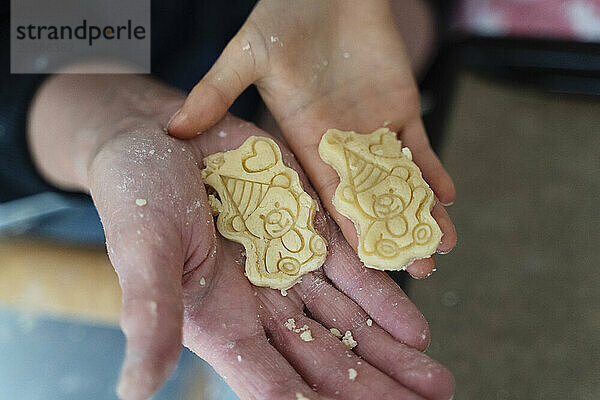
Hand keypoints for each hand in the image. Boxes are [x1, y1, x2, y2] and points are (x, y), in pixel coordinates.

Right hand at [90, 113, 453, 399]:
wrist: (162, 138)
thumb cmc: (137, 193)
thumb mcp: (142, 250)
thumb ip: (151, 315)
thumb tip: (135, 392)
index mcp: (220, 321)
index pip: (272, 382)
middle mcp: (261, 306)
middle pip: (325, 362)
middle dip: (374, 392)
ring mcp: (290, 269)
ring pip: (350, 324)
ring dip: (393, 356)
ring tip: (436, 386)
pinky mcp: (310, 231)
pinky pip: (355, 273)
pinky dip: (387, 301)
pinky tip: (419, 330)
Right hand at [167, 0, 456, 277]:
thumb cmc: (284, 16)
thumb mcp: (246, 54)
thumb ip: (216, 91)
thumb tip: (171, 128)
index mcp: (301, 142)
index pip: (323, 194)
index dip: (344, 228)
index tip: (363, 264)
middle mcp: (337, 146)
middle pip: (365, 199)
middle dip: (388, 233)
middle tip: (415, 271)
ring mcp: (371, 131)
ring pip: (398, 181)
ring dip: (420, 210)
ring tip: (442, 246)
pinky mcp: (399, 111)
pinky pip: (419, 148)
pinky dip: (432, 171)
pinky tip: (447, 196)